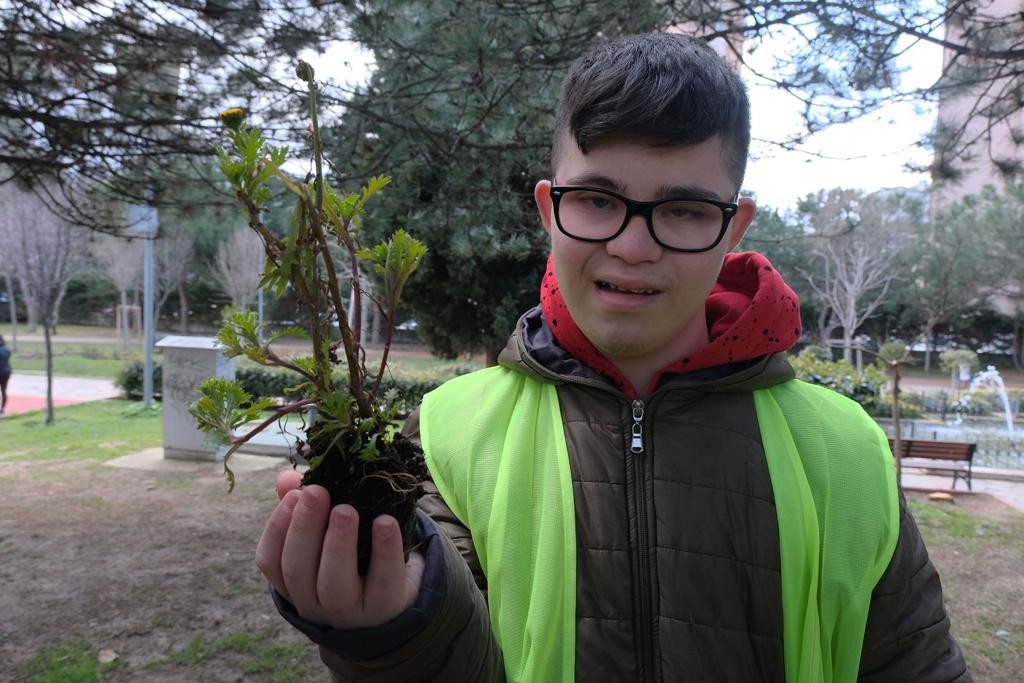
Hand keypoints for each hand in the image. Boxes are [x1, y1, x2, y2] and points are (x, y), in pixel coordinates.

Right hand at [256, 469, 424, 628]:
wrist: (395, 603)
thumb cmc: (352, 561)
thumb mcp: (326, 536)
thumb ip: (304, 507)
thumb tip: (287, 477)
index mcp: (294, 583)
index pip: (271, 560)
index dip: (277, 527)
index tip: (293, 495)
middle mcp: (314, 603)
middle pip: (298, 571)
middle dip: (305, 528)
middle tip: (316, 492)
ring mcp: (349, 612)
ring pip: (334, 585)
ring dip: (338, 544)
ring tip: (345, 510)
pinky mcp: (385, 609)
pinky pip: (383, 583)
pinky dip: (385, 552)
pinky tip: (386, 522)